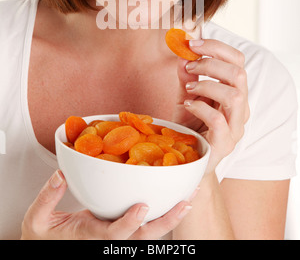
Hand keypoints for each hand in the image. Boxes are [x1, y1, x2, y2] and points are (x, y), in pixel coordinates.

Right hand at [21, 170, 191, 239]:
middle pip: (143, 236)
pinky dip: (162, 211)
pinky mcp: (118, 227)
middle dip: (166, 221)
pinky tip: (175, 196)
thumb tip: (60, 174)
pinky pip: (144, 223)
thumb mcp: (37, 218)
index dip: (129, 222)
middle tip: (185, 203)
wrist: (45, 245)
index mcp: (91, 237)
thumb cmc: (42, 235)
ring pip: (149, 232)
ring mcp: (116, 233)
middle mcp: (108, 238)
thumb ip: (48, 196)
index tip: (142, 207)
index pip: (114, 234)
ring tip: (190, 196)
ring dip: (171, 215)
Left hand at [174, 39, 248, 172]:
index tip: (193, 44)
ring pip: (235, 96)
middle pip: (239, 74)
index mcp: (234, 92)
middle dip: (211, 63)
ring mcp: (235, 127)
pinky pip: (218, 120)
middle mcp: (240, 109)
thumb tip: (183, 54)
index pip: (238, 61)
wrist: (187, 160)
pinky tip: (187, 106)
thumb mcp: (185, 95)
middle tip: (189, 65)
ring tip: (188, 88)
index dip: (217, 47)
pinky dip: (200, 107)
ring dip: (207, 84)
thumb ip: (186, 76)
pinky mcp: (225, 144)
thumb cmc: (189, 126)